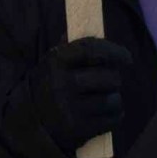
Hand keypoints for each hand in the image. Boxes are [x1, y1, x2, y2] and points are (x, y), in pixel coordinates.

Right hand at [58, 27, 129, 150]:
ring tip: (104, 100)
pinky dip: (115, 115)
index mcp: (57, 62)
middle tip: (108, 83)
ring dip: (114, 99)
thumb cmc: (48, 87)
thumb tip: (93, 29)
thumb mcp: (51, 64)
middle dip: (114, 80)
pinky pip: (113, 119)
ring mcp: (71, 108)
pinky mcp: (79, 129)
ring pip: (113, 100)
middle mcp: (63, 84)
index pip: (92, 49)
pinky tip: (105, 114)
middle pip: (110, 77)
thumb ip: (71, 48)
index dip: (115, 52)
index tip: (127, 58)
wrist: (29, 123)